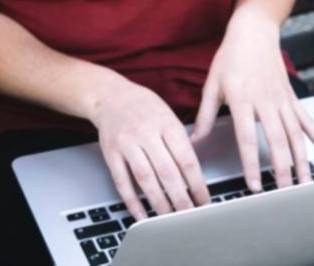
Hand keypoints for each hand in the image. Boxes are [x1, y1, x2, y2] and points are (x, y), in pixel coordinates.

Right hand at [86, 79, 208, 219]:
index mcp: (166, 123)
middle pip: (167, 171)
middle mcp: (146, 133)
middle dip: (181, 198)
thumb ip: (180, 141)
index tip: (204, 200)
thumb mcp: (168, 115)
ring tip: (169, 218)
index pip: (186, 159)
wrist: (109, 95)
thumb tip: (195, 174)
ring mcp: (127, 144)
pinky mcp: (111, 154)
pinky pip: (122, 181)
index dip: (197, 184)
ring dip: (159, 202)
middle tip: (190, 215)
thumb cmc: (143, 106)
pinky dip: (132, 201)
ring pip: (145, 178)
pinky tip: (142, 214)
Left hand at [192, 8, 313, 193]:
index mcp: (242, 99)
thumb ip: (205, 115)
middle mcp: (265, 101)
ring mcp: (282, 99)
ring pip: (296, 134)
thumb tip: (195, 140)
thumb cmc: (231, 57)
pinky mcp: (292, 96)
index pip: (248, 138)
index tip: (253, 185)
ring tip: (305, 182)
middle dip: (282, 168)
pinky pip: (307, 119)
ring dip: (302, 160)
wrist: (254, 31)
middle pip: (277, 140)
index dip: (251, 164)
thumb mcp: (212, 83)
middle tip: (284, 192)